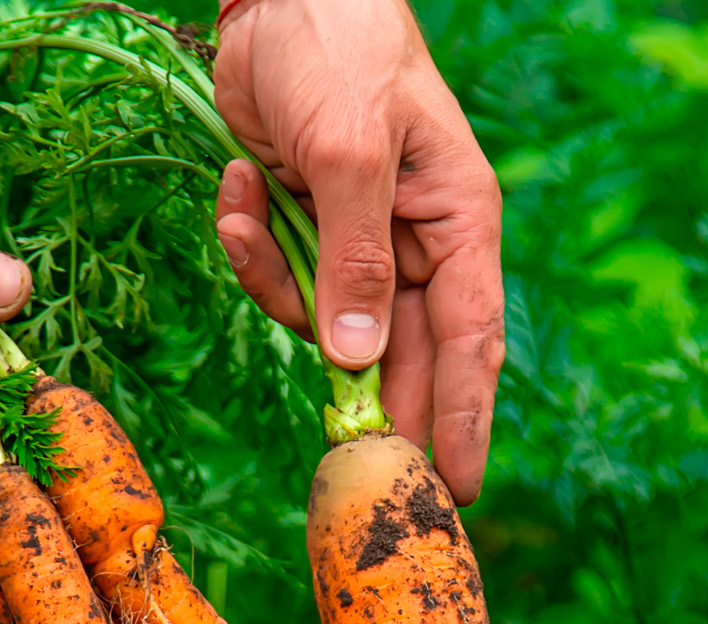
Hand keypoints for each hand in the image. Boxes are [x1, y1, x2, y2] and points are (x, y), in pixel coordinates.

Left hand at [213, 0, 504, 503]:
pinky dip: (248, 244)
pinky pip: (279, 275)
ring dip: (276, 283)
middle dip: (359, 393)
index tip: (453, 490)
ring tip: (250, 209)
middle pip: (399, 351)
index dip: (464, 420)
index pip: (470, 342)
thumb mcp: (347, 152)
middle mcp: (415, 241)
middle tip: (339, 461)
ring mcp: (357, 236)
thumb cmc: (338, 49)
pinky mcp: (303, 225)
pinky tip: (237, 185)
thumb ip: (353, 257)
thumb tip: (356, 359)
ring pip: (324, 320)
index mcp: (457, 223)